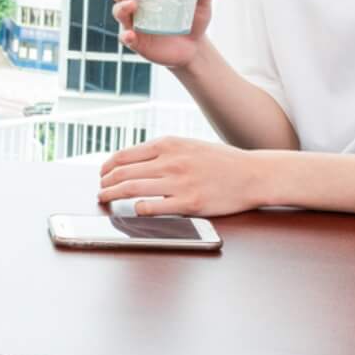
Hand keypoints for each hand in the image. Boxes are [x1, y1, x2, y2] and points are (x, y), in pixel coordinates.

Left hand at [97, 137, 268, 218]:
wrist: (254, 174)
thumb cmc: (222, 161)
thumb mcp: (188, 145)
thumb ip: (162, 151)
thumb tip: (132, 161)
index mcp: (168, 144)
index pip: (124, 155)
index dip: (107, 167)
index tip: (102, 174)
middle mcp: (171, 161)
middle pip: (123, 173)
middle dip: (105, 183)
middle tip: (100, 190)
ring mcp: (179, 182)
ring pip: (132, 189)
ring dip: (112, 195)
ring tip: (105, 199)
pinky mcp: (189, 203)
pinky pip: (152, 207)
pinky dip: (136, 208)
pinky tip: (133, 209)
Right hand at [105, 0, 214, 69]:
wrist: (194, 49)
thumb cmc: (192, 18)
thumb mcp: (202, 3)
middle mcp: (134, 1)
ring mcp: (132, 21)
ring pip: (117, 10)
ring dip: (122, 6)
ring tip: (135, 5)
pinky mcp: (135, 40)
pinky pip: (124, 37)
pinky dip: (126, 35)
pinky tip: (132, 35)